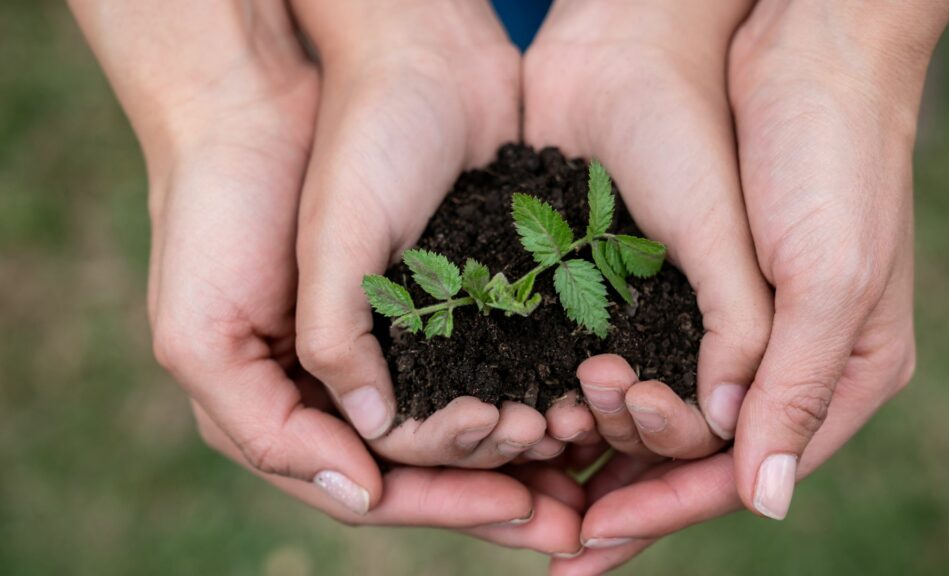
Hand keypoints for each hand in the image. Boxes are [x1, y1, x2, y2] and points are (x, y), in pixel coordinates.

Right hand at [68, 0, 582, 555]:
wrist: (274, 87)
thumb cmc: (224, 201)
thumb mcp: (212, 319)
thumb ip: (277, 413)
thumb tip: (364, 486)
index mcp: (278, 405)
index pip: (369, 484)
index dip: (445, 504)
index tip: (518, 509)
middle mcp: (334, 383)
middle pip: (427, 467)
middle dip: (496, 491)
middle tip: (569, 514)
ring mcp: (385, 338)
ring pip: (462, 418)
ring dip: (521, 447)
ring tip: (582, 452)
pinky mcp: (428, 292)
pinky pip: (482, 358)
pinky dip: (526, 385)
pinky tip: (574, 400)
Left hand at [550, 2, 948, 572]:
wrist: (782, 42)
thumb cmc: (829, 155)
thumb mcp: (829, 278)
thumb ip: (793, 383)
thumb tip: (762, 499)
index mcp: (836, 368)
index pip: (740, 468)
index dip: (663, 509)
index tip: (590, 542)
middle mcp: (776, 352)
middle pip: (690, 448)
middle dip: (625, 463)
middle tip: (565, 446)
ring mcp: (720, 314)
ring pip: (651, 401)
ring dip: (598, 421)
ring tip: (544, 422)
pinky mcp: (674, 274)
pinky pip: (627, 347)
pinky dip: (585, 374)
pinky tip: (538, 392)